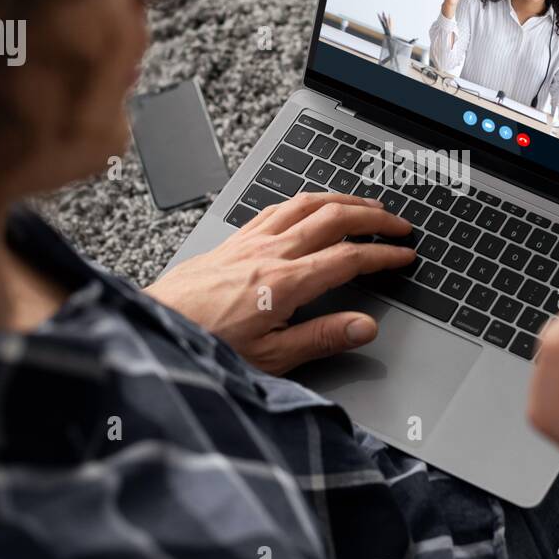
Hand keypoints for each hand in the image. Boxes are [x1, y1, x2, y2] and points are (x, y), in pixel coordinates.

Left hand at [144, 193, 415, 374]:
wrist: (154, 330)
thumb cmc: (205, 347)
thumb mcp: (270, 358)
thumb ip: (322, 338)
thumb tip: (365, 327)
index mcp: (285, 283)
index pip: (349, 258)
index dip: (384, 254)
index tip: (404, 255)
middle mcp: (269, 253)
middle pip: (334, 218)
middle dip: (373, 216)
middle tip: (399, 223)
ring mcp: (250, 242)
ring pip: (306, 203)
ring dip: (343, 199)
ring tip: (366, 205)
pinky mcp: (232, 241)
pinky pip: (276, 207)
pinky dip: (305, 201)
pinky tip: (311, 206)